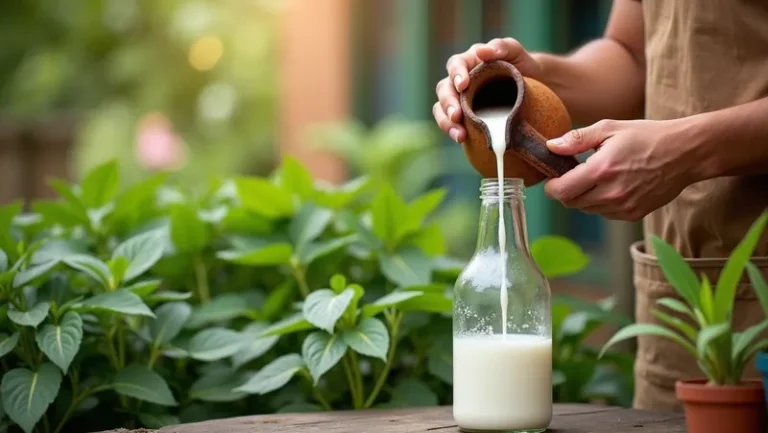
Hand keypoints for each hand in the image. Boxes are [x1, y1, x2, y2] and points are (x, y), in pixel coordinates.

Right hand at [432, 38, 543, 143]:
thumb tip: (482, 51)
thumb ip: (502, 46)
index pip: (455, 65)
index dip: (456, 74)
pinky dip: (454, 131)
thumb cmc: (523, 65)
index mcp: (469, 61)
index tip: (463, 85)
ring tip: (459, 135)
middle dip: (448, 103)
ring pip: (442, 109)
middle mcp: (460, 80)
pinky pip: (452, 124)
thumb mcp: (516, 52)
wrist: (535, 86)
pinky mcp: (464, 116)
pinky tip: (462, 139)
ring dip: (446, 122)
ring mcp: (461, 100)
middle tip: (457, 116)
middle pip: (444, 89)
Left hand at [543, 119, 697, 220]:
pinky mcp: (633, 214)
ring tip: (598, 177)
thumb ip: (576, 139)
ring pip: (587, 209)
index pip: (561, 191)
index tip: (555, 176)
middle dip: (567, 190)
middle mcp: (611, 193)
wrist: (686, 152)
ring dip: (584, 197)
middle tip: (575, 174)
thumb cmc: (647, 136)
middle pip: (571, 203)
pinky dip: (601, 203)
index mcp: (601, 170)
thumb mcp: (609, 128)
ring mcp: (623, 207)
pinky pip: (605, 214)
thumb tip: (551, 147)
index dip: (552, 185)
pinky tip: (613, 185)